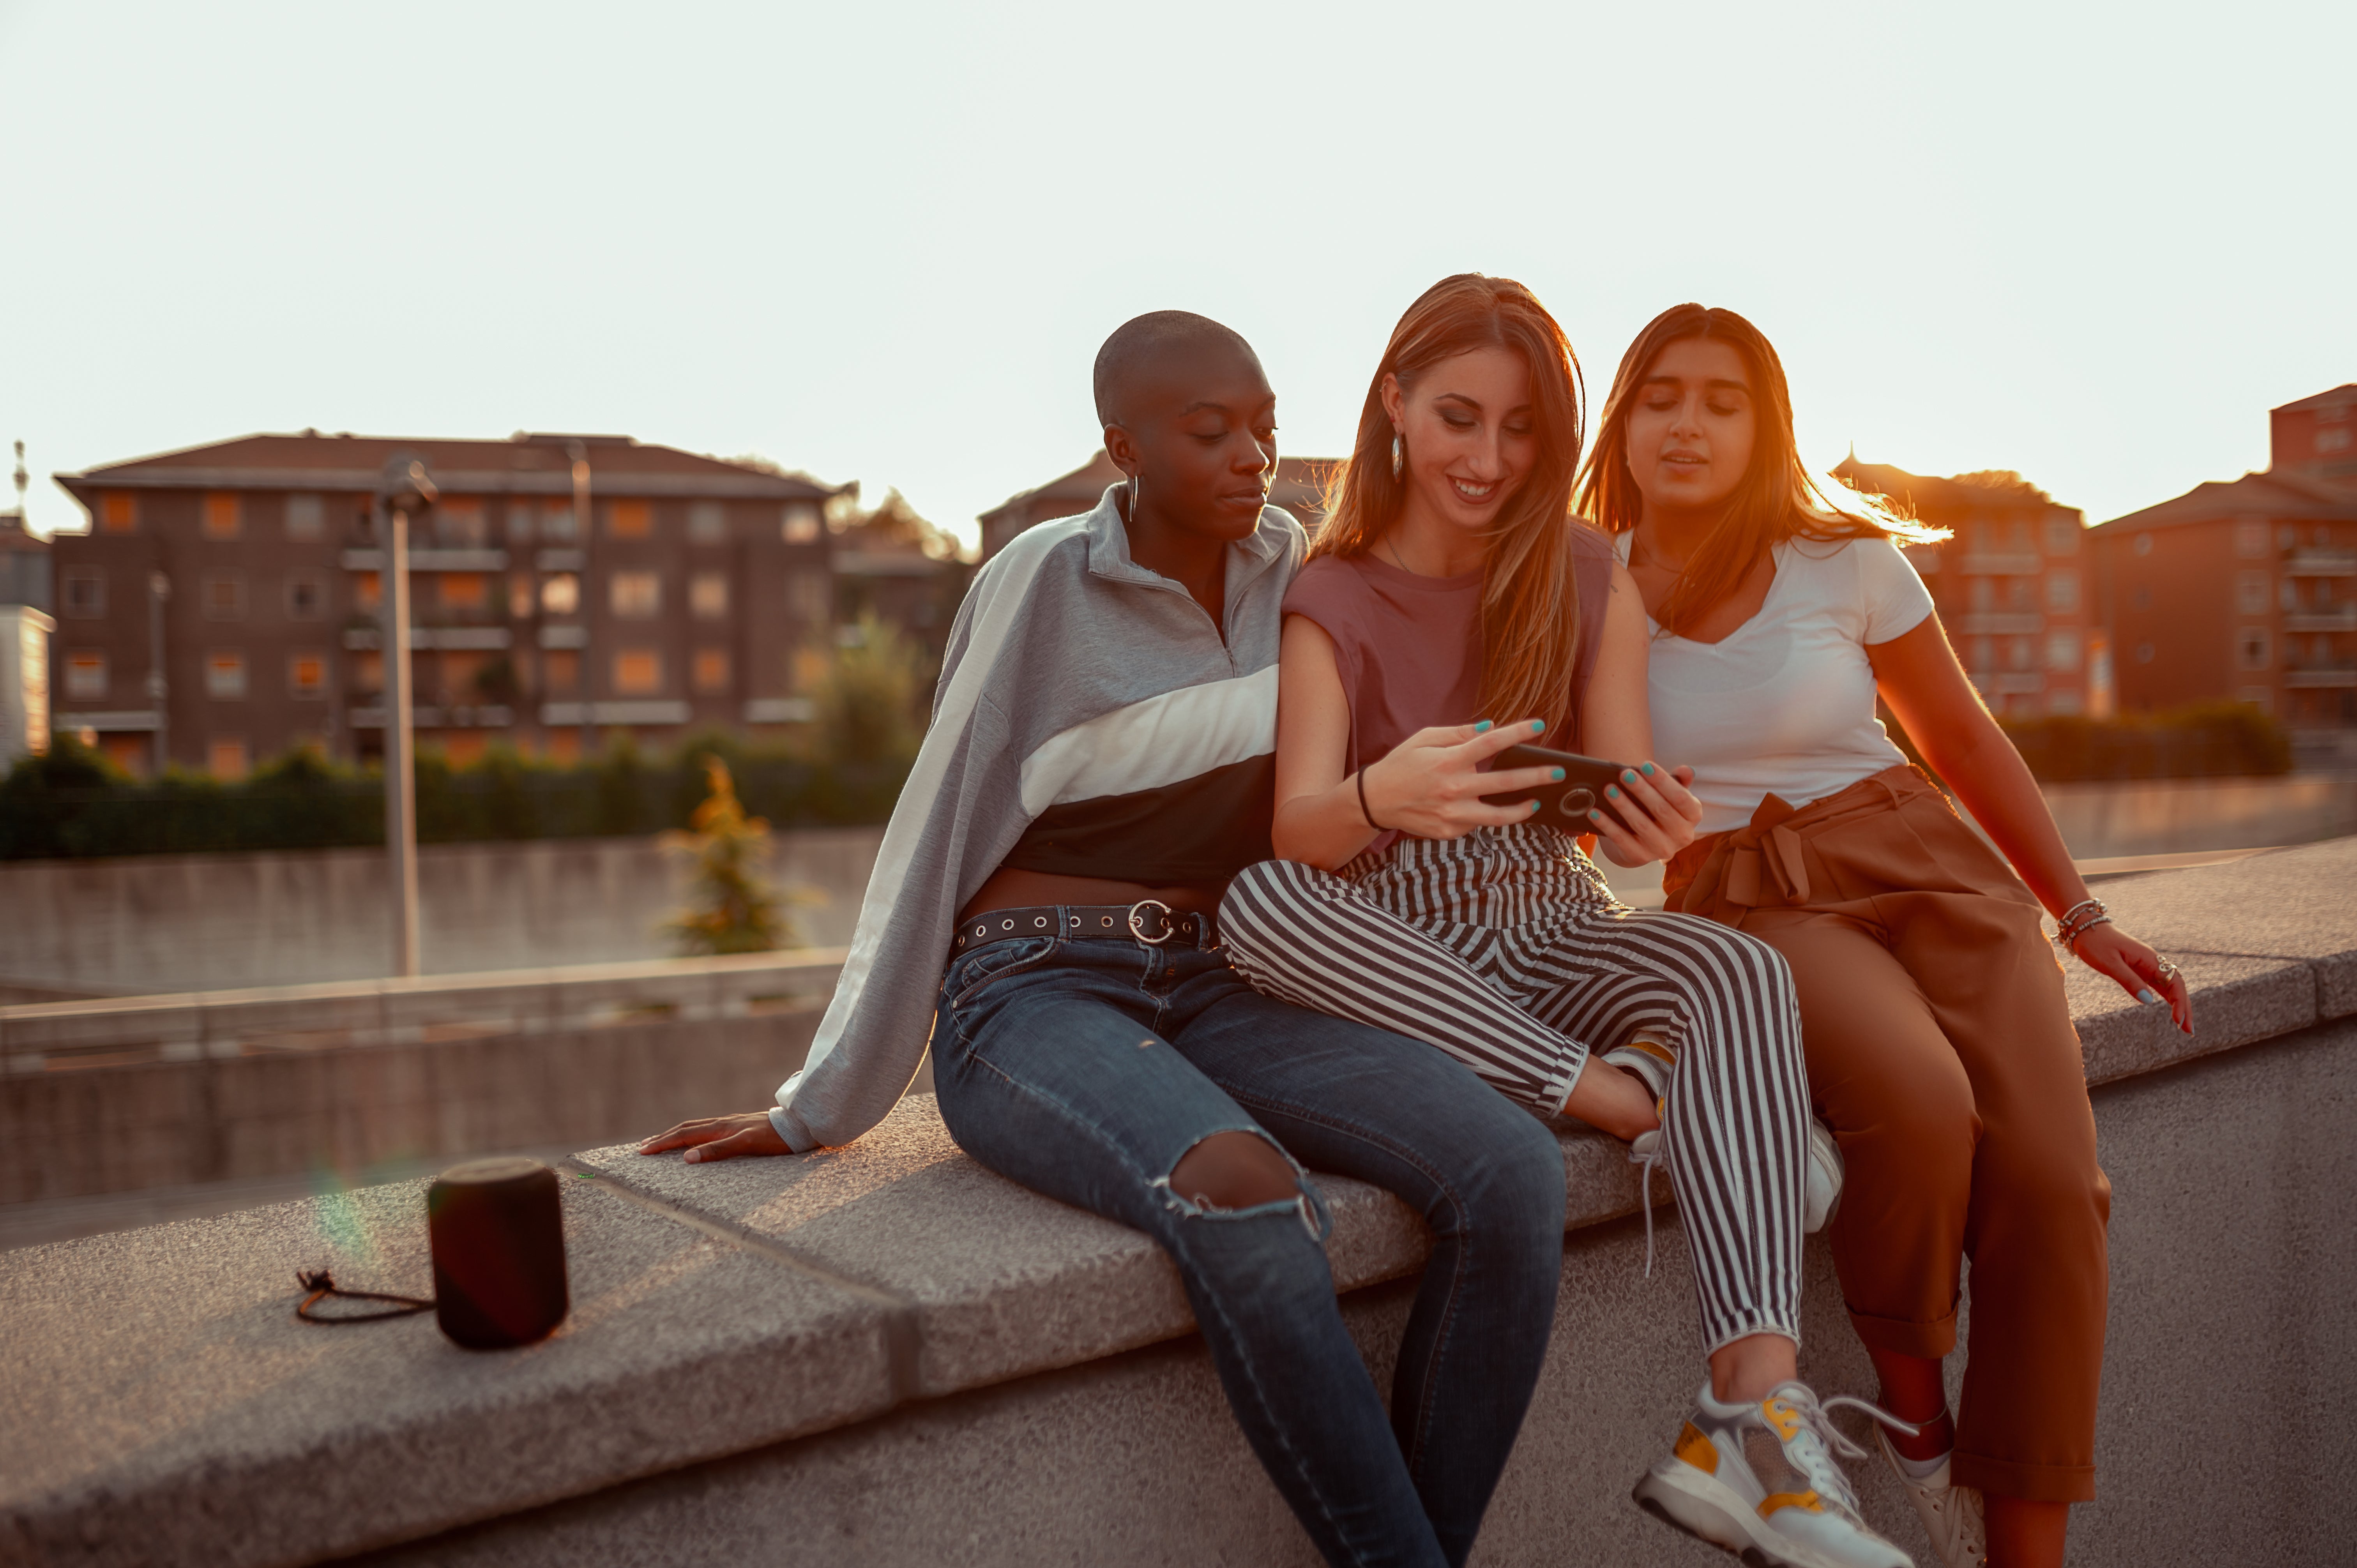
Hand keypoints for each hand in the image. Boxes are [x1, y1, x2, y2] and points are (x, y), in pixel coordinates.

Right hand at [637, 1111, 792, 1163]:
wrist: (801, 1125)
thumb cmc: (775, 1138)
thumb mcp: (746, 1145)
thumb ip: (718, 1150)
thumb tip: (687, 1157)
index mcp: (721, 1127)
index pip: (684, 1134)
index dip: (662, 1143)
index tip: (642, 1151)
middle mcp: (723, 1123)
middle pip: (686, 1128)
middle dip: (663, 1137)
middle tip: (643, 1146)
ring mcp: (732, 1123)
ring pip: (697, 1127)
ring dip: (677, 1134)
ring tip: (663, 1140)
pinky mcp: (741, 1127)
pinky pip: (709, 1129)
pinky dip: (694, 1134)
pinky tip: (697, 1139)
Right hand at [1361, 719, 1565, 840]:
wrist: (1375, 800)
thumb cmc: (1401, 764)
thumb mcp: (1424, 739)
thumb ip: (1458, 734)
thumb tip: (1489, 728)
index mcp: (1448, 761)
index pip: (1491, 744)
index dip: (1518, 733)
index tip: (1539, 726)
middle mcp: (1453, 788)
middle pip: (1505, 782)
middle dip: (1537, 776)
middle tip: (1558, 772)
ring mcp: (1452, 814)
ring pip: (1498, 816)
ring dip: (1522, 809)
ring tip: (1537, 802)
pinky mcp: (1449, 831)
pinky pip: (1476, 825)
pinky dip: (1485, 816)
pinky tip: (1489, 809)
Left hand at [1588, 763, 1702, 867]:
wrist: (1645, 839)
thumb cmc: (1659, 809)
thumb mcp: (1672, 795)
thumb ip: (1678, 781)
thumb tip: (1686, 770)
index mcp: (1693, 815)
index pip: (1681, 797)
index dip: (1663, 781)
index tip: (1645, 765)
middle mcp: (1683, 835)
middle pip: (1660, 809)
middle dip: (1641, 790)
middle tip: (1624, 774)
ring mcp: (1662, 849)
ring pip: (1641, 825)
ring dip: (1623, 806)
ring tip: (1608, 789)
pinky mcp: (1640, 857)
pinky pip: (1621, 840)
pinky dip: (1607, 825)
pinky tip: (1594, 811)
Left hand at [2070, 923, 2192, 1033]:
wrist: (2086, 928)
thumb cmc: (2096, 944)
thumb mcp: (2110, 963)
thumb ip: (2129, 981)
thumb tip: (2149, 1001)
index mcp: (2149, 959)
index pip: (2174, 982)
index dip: (2179, 1001)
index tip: (2178, 1020)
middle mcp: (2153, 962)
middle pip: (2177, 986)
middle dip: (2185, 1007)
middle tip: (2189, 1031)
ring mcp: (2148, 966)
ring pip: (2171, 987)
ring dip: (2179, 1005)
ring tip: (2184, 1026)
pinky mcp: (2141, 970)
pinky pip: (2160, 985)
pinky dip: (2168, 999)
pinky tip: (2173, 1011)